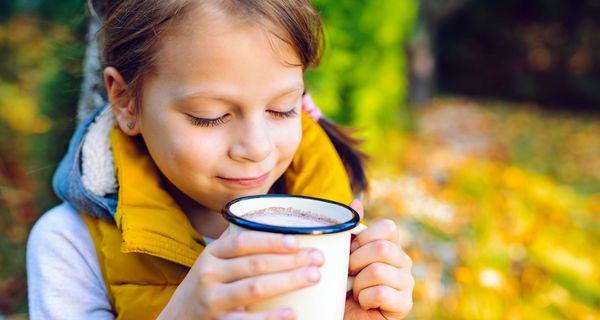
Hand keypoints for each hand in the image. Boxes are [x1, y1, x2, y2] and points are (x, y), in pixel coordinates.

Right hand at [158, 228, 324, 319]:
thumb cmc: (208, 285)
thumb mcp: (215, 262)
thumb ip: (239, 244)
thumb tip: (278, 222)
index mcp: (212, 254)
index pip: (242, 241)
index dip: (270, 239)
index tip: (297, 240)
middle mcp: (209, 274)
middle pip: (254, 264)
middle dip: (290, 260)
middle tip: (318, 258)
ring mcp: (213, 300)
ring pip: (254, 288)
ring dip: (288, 281)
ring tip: (314, 277)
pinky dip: (271, 317)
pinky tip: (292, 312)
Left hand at [344, 200, 413, 319]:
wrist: (339, 313)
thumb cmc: (341, 283)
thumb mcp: (342, 253)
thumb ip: (350, 229)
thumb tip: (357, 201)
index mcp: (391, 245)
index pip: (388, 227)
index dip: (363, 238)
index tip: (350, 250)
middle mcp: (404, 261)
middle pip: (382, 248)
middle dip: (356, 261)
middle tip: (348, 274)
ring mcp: (407, 283)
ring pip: (378, 271)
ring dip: (358, 283)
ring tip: (355, 291)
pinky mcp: (404, 304)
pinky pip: (380, 293)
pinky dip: (364, 299)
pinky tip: (363, 303)